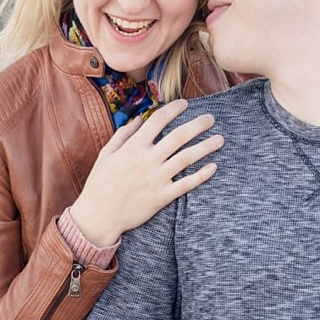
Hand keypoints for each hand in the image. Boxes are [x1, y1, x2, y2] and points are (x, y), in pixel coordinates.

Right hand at [67, 99, 222, 246]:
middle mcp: (147, 160)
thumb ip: (123, 135)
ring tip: (220, 139)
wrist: (99, 215)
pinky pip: (187, 184)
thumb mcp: (106, 154)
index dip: (173, 109)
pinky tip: (214, 166)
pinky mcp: (162, 196)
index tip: (185, 104)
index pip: (157, 120)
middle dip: (198, 124)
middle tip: (211, 118)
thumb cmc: (99, 183)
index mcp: (132, 147)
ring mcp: (156, 179)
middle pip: (179, 136)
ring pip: (187, 158)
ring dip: (206, 147)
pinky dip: (202, 175)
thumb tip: (139, 119)